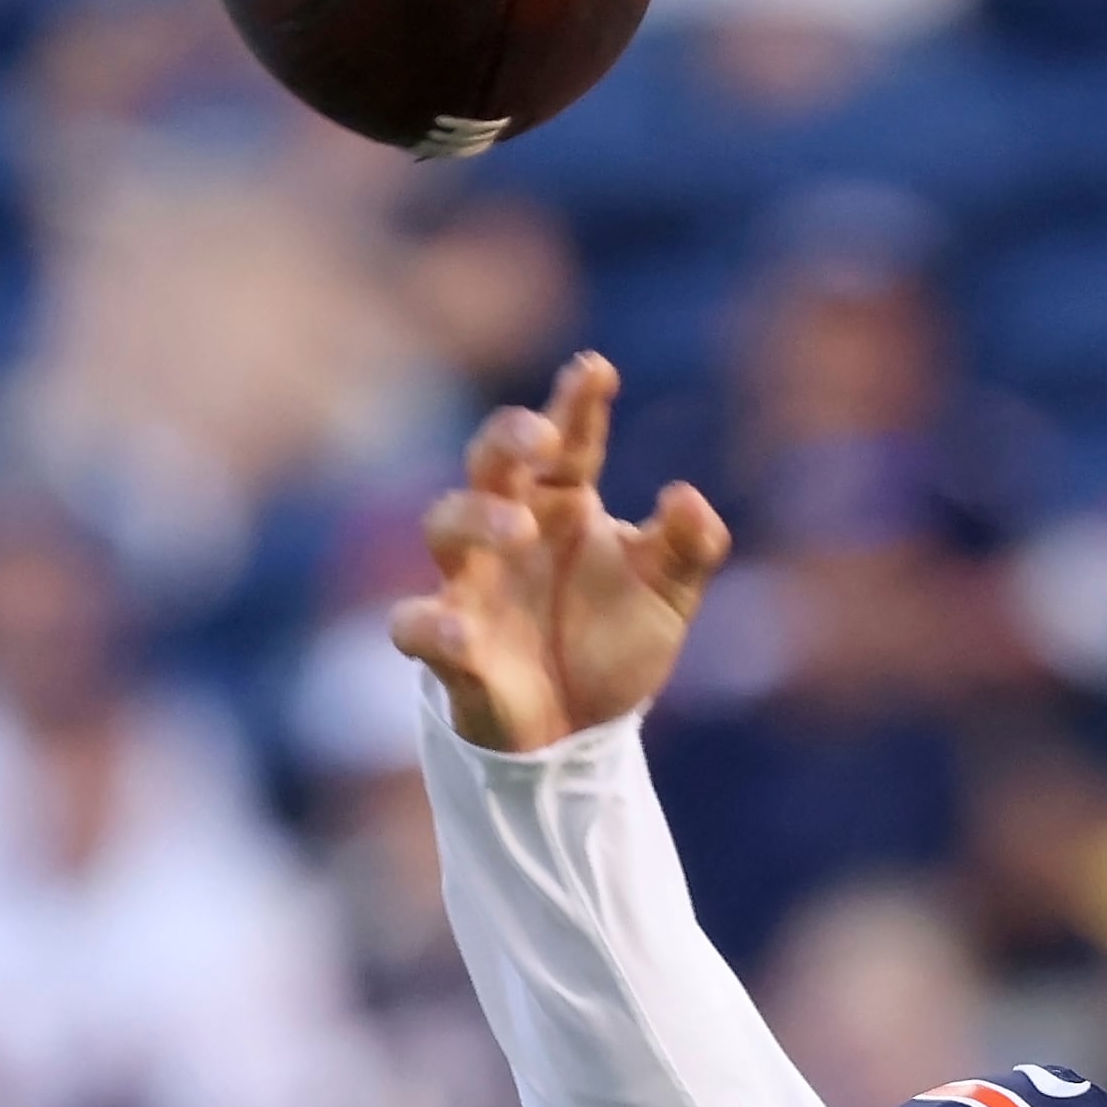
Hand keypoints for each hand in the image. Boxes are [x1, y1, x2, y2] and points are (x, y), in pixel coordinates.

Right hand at [389, 351, 732, 752]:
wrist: (579, 735)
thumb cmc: (615, 644)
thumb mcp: (669, 598)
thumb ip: (689, 547)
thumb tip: (685, 494)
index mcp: (565, 504)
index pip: (570, 441)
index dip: (577, 404)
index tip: (597, 371)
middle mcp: (511, 529)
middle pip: (491, 462)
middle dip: (508, 439)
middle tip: (541, 438)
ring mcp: (473, 584)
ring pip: (446, 525)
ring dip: (477, 519)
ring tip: (518, 531)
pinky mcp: (451, 647)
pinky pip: (416, 625)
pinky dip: (430, 625)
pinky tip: (459, 633)